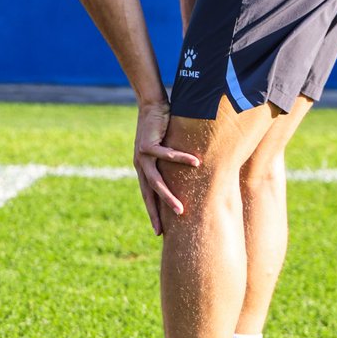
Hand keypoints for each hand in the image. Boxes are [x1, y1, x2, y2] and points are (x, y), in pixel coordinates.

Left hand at [133, 99, 200, 235]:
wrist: (151, 105)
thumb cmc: (163, 128)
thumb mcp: (167, 149)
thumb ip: (174, 164)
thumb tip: (194, 177)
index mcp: (143, 168)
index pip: (147, 195)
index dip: (152, 213)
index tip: (158, 232)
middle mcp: (140, 165)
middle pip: (148, 193)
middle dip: (157, 212)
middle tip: (164, 231)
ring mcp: (142, 155)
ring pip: (155, 181)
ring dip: (167, 196)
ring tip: (180, 209)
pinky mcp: (148, 144)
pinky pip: (167, 155)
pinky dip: (182, 160)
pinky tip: (196, 163)